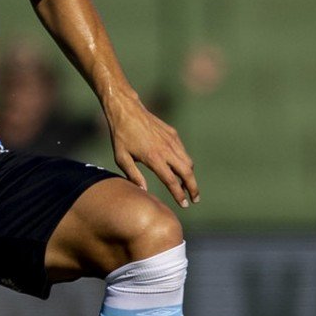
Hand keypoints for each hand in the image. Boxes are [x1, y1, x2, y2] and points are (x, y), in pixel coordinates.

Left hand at [104, 92, 198, 208]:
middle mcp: (166, 149)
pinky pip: (183, 151)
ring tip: (186, 186)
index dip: (179, 195)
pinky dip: (185, 162)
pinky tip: (178, 168)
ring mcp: (172, 140)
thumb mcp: (121, 158)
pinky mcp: (173, 134)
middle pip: (187, 173)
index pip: (172, 181)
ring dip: (190, 176)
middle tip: (195, 199)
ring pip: (188, 162)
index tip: (184, 205)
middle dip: (193, 188)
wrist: (126, 110)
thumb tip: (144, 192)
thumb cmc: (121, 135)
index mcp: (153, 158)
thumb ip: (133, 176)